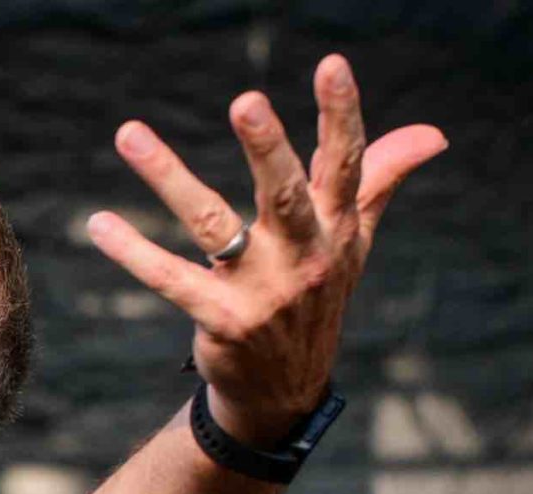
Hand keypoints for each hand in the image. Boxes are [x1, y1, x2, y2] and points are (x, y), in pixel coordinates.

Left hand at [86, 55, 446, 445]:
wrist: (285, 390)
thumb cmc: (316, 299)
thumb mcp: (354, 243)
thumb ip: (380, 181)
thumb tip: (433, 135)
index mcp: (336, 229)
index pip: (345, 165)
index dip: (341, 116)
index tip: (332, 64)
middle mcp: (303, 257)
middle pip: (284, 194)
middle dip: (266, 148)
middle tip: (245, 102)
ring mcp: (261, 292)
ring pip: (211, 224)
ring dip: (169, 178)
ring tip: (130, 134)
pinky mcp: (221, 321)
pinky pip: (170, 279)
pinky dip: (132, 252)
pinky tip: (99, 223)